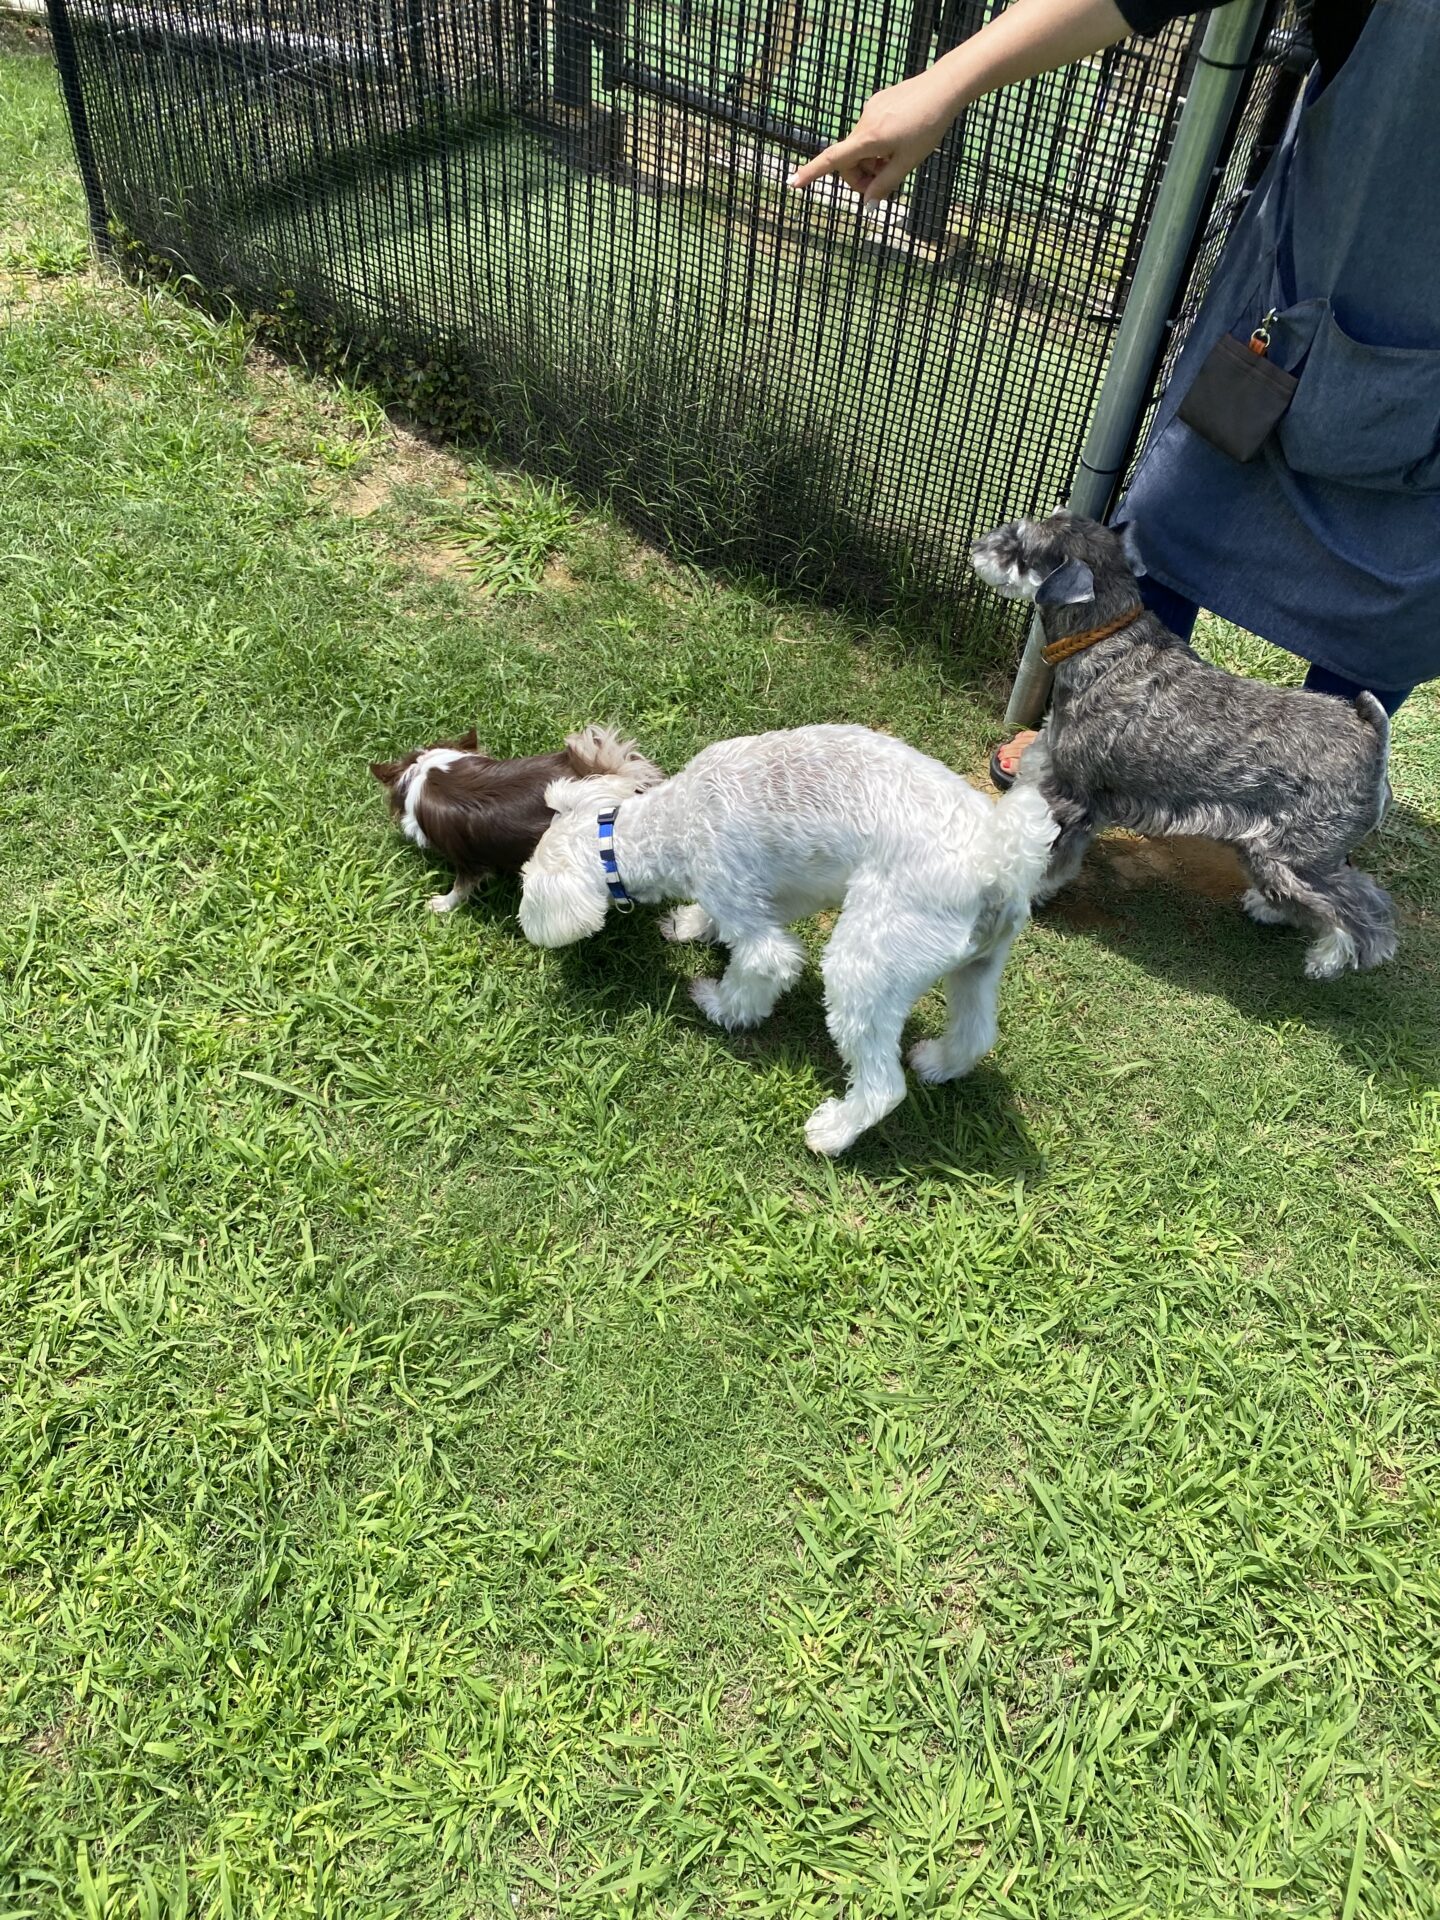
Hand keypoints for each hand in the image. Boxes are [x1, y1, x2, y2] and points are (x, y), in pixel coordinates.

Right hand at [786, 69, 963, 201]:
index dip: (812, 172)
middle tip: (884, 187)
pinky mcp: (878, 102)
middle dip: (861, 176)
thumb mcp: (909, 162)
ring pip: (861, 147)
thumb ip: (886, 184)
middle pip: (849, 159)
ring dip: (873, 161)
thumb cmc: (929, 125)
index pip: (834, 159)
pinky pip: (871, 132)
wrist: (944, 87)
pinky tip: (901, 141)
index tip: (792, 183)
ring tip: (898, 160)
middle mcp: (864, 122)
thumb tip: (869, 204)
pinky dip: (879, 145)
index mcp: (869, 138)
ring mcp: (870, 110)